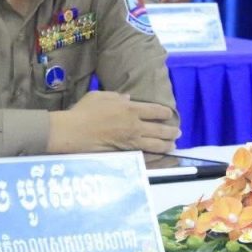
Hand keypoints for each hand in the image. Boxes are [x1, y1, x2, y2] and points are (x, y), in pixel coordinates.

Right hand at [46, 91, 179, 155]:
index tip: (169, 114)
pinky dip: (155, 156)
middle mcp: (134, 125)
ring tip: (172, 145)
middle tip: (177, 132)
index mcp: (130, 109)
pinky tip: (159, 155)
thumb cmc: (84, 111)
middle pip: (160, 129)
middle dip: (171, 131)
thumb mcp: (99, 96)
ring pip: (156, 144)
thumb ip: (116, 96)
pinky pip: (145, 155)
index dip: (166, 113)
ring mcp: (131, 141)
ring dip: (167, 145)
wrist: (74, 132)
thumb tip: (129, 98)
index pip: (155, 111)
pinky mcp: (125, 153)